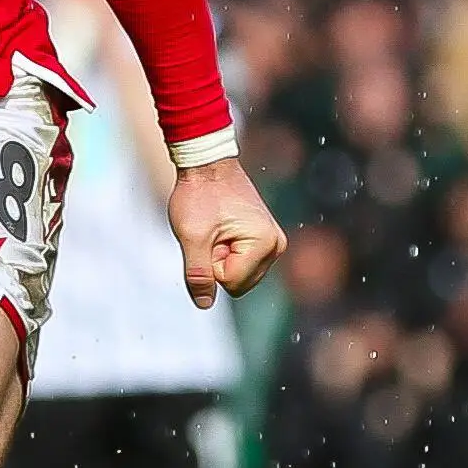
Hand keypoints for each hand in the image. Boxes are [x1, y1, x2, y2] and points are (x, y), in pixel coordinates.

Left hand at [169, 156, 285, 308]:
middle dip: (217, 262)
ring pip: (238, 275)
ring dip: (220, 256)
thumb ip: (198, 275)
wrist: (207, 163)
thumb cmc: (199, 194)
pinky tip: (221, 227)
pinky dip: (225, 250)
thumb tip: (204, 304)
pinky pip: (241, 263)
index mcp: (264, 243)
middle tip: (211, 232)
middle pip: (238, 283)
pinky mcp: (265, 240)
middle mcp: (276, 245)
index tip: (208, 234)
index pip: (230, 282)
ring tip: (216, 228)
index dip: (210, 263)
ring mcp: (273, 243)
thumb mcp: (191, 236)